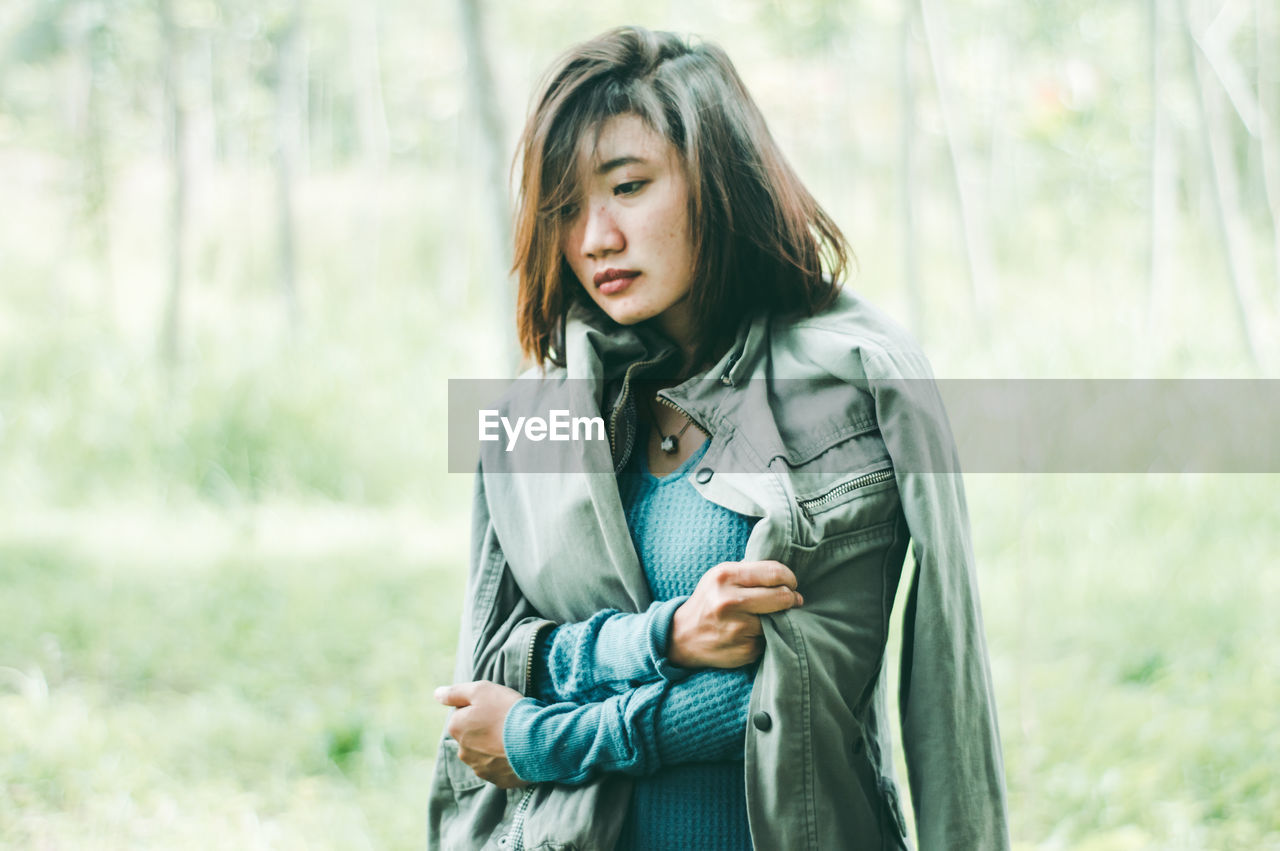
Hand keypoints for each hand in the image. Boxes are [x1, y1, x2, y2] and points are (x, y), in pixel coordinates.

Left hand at [434, 680, 528, 788]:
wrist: (535, 742)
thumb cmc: (507, 712)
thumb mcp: (481, 690)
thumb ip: (455, 692)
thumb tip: (436, 694)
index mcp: (456, 728)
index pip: (464, 713)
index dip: (481, 707)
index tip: (496, 706)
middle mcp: (463, 752)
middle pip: (473, 735)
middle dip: (485, 729)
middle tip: (506, 721)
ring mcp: (480, 769)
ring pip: (485, 752)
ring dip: (495, 745)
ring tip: (514, 737)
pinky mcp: (498, 781)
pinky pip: (499, 767)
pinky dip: (506, 760)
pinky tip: (518, 751)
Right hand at [668, 560, 802, 668]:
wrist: (683, 636)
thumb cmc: (708, 600)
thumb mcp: (719, 576)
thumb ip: (749, 570)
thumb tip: (784, 572)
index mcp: (725, 577)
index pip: (774, 572)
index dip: (789, 577)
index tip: (791, 582)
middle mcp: (730, 601)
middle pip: (782, 596)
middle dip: (792, 597)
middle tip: (793, 599)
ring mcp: (738, 628)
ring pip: (779, 619)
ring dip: (779, 618)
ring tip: (767, 615)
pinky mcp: (745, 649)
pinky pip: (769, 639)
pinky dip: (767, 635)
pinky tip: (753, 632)